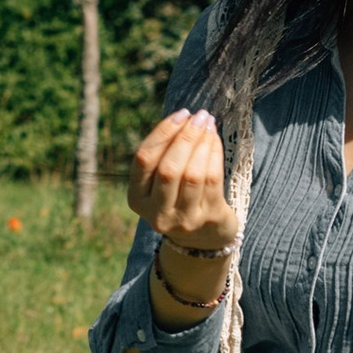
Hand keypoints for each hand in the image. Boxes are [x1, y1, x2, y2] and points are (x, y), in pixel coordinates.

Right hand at [127, 105, 233, 254]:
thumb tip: (184, 117)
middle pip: (168, 168)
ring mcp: (183, 219)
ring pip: (192, 174)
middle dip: (185, 137)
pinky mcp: (208, 219)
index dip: (162, 133)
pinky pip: (212, 180)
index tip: (181, 114)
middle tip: (199, 116)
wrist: (203, 238)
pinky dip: (215, 155)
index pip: (144, 160)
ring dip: (202, 143)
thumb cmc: (179, 197)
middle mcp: (156, 213)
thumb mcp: (161, 182)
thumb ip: (164, 154)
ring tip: (209, 125)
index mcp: (137, 199)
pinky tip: (216, 140)